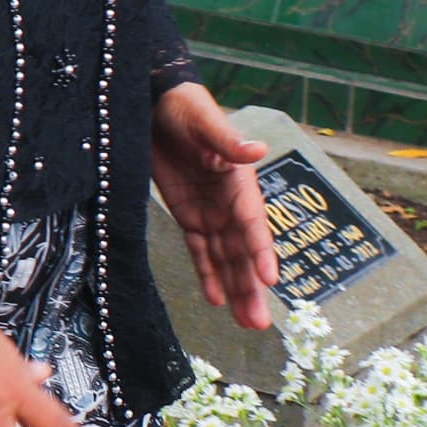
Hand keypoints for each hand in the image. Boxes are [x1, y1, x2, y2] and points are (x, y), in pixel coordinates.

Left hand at [152, 82, 277, 330]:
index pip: (253, 222)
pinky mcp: (188, 215)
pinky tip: (216, 300)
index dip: (261, 251)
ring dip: (235, 289)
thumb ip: (226, 141)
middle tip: (261, 323)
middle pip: (243, 251)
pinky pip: (200, 250)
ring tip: (248, 323)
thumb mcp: (204, 121)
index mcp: (239, 181)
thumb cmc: (186, 108)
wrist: (155, 104)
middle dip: (251, 287)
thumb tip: (257, 150)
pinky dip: (208, 274)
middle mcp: (230, 203)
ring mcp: (210, 212)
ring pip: (225, 258)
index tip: (270, 279)